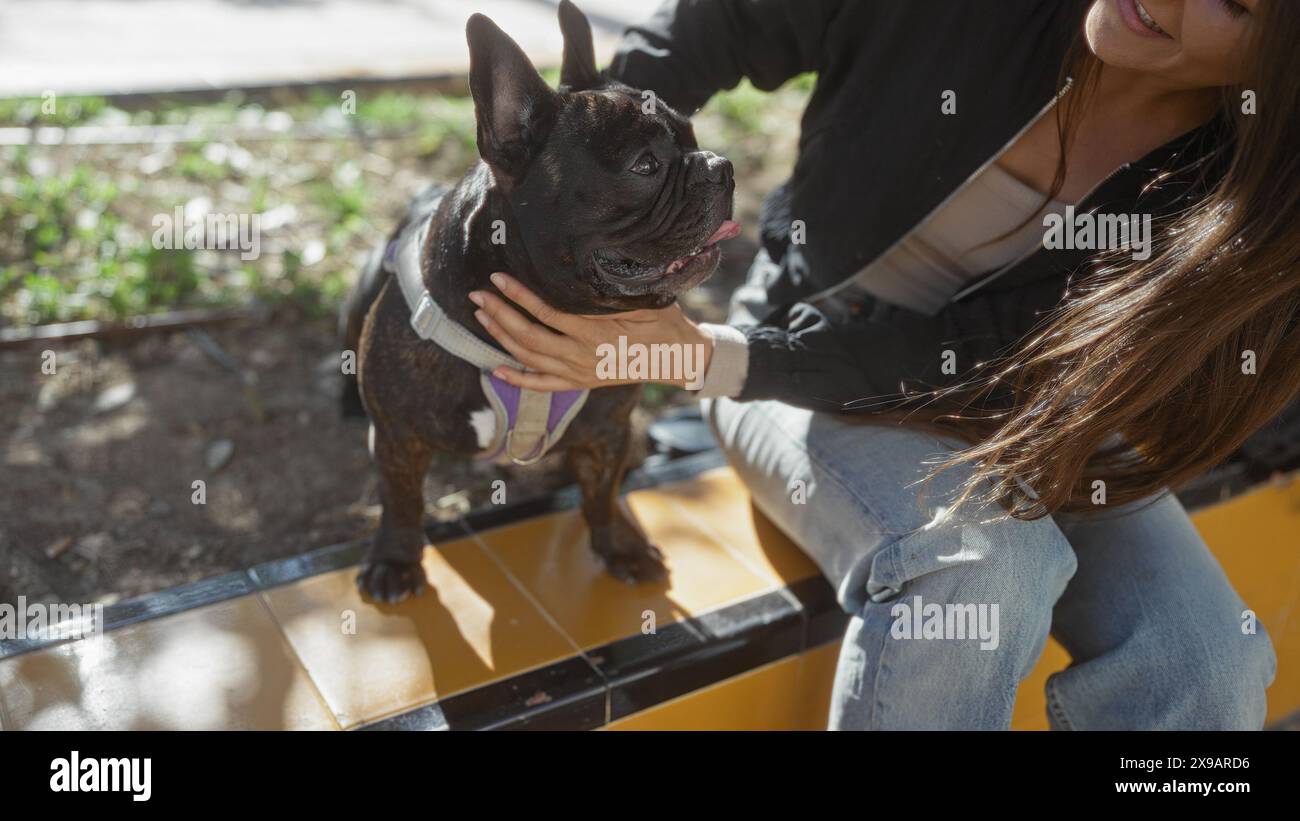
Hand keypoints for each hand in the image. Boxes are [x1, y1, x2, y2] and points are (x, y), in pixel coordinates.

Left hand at [468, 272, 712, 391]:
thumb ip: (611, 292)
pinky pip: (543, 385)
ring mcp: (579, 373)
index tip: (499, 279)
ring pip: (530, 358)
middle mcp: (582, 356)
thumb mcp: (643, 301)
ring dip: (502, 338)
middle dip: (499, 315)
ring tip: (482, 317)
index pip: (546, 313)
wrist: (678, 359)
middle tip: (477, 296)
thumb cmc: (663, 323)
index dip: (519, 296)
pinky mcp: (581, 383)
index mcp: (595, 333)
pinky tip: (496, 370)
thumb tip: (583, 270)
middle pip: (529, 336)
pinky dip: (518, 379)